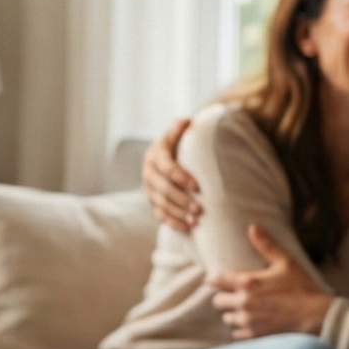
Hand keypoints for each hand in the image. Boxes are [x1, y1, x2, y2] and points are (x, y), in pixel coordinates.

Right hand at [143, 117, 200, 231]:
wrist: (158, 160)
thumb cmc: (172, 146)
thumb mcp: (173, 135)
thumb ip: (179, 129)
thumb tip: (188, 120)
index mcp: (155, 157)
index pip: (167, 168)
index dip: (181, 178)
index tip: (197, 186)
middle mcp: (148, 175)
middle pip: (164, 190)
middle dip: (182, 200)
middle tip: (200, 208)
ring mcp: (149, 191)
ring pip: (162, 205)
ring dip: (179, 214)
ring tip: (196, 220)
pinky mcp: (152, 203)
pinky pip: (160, 216)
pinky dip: (174, 222)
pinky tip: (188, 227)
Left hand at [206, 224, 330, 339]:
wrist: (315, 317)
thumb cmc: (302, 288)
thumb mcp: (286, 262)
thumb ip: (267, 245)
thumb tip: (253, 227)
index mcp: (247, 283)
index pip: (217, 280)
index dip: (213, 279)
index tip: (213, 279)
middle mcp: (243, 303)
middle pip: (217, 301)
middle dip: (224, 297)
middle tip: (235, 295)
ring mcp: (247, 321)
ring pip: (226, 318)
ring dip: (233, 313)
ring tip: (245, 309)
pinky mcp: (253, 336)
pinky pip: (236, 334)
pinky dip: (240, 329)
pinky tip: (251, 323)